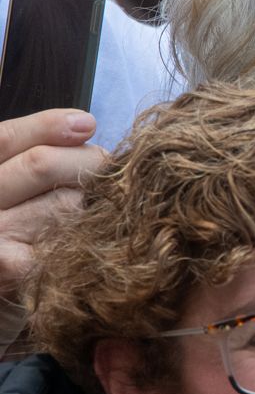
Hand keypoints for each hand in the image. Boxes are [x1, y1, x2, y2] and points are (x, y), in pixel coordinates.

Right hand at [0, 109, 106, 306]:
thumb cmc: (13, 240)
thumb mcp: (12, 192)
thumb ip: (31, 159)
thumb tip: (84, 126)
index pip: (4, 139)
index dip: (47, 126)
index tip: (87, 124)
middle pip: (40, 164)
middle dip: (86, 163)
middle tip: (106, 176)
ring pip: (64, 201)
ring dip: (91, 206)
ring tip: (92, 219)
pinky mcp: (10, 269)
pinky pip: (71, 238)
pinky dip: (93, 238)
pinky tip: (94, 246)